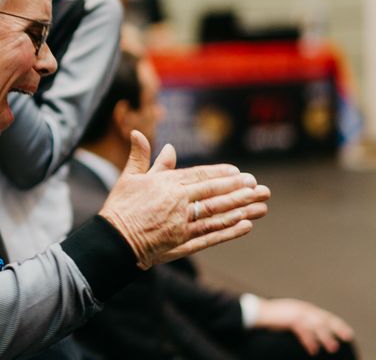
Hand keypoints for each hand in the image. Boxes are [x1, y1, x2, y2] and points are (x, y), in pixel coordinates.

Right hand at [98, 131, 268, 267]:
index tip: (239, 173)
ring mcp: (183, 223)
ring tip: (262, 205)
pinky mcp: (183, 242)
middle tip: (261, 187)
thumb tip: (139, 133)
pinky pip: (211, 235)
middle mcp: (178, 202)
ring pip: (218, 214)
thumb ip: (140, 156)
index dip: (221, 174)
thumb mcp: (129, 177)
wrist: (113, 239)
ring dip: (242, 209)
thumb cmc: (119, 207)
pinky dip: (229, 230)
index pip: (200, 176)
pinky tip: (246, 225)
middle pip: (215, 194)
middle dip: (240, 190)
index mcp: (167, 184)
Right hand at [254, 298, 354, 354]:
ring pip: (316, 325)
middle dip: (337, 328)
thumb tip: (313, 333)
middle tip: (347, 337)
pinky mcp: (289, 318)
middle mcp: (303, 308)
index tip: (348, 333)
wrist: (257, 312)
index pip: (325, 316)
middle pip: (325, 318)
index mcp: (304, 308)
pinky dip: (309, 341)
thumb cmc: (272, 318)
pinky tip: (313, 350)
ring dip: (325, 337)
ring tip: (332, 348)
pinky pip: (303, 331)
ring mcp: (296, 312)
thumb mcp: (290, 319)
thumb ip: (302, 323)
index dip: (338, 324)